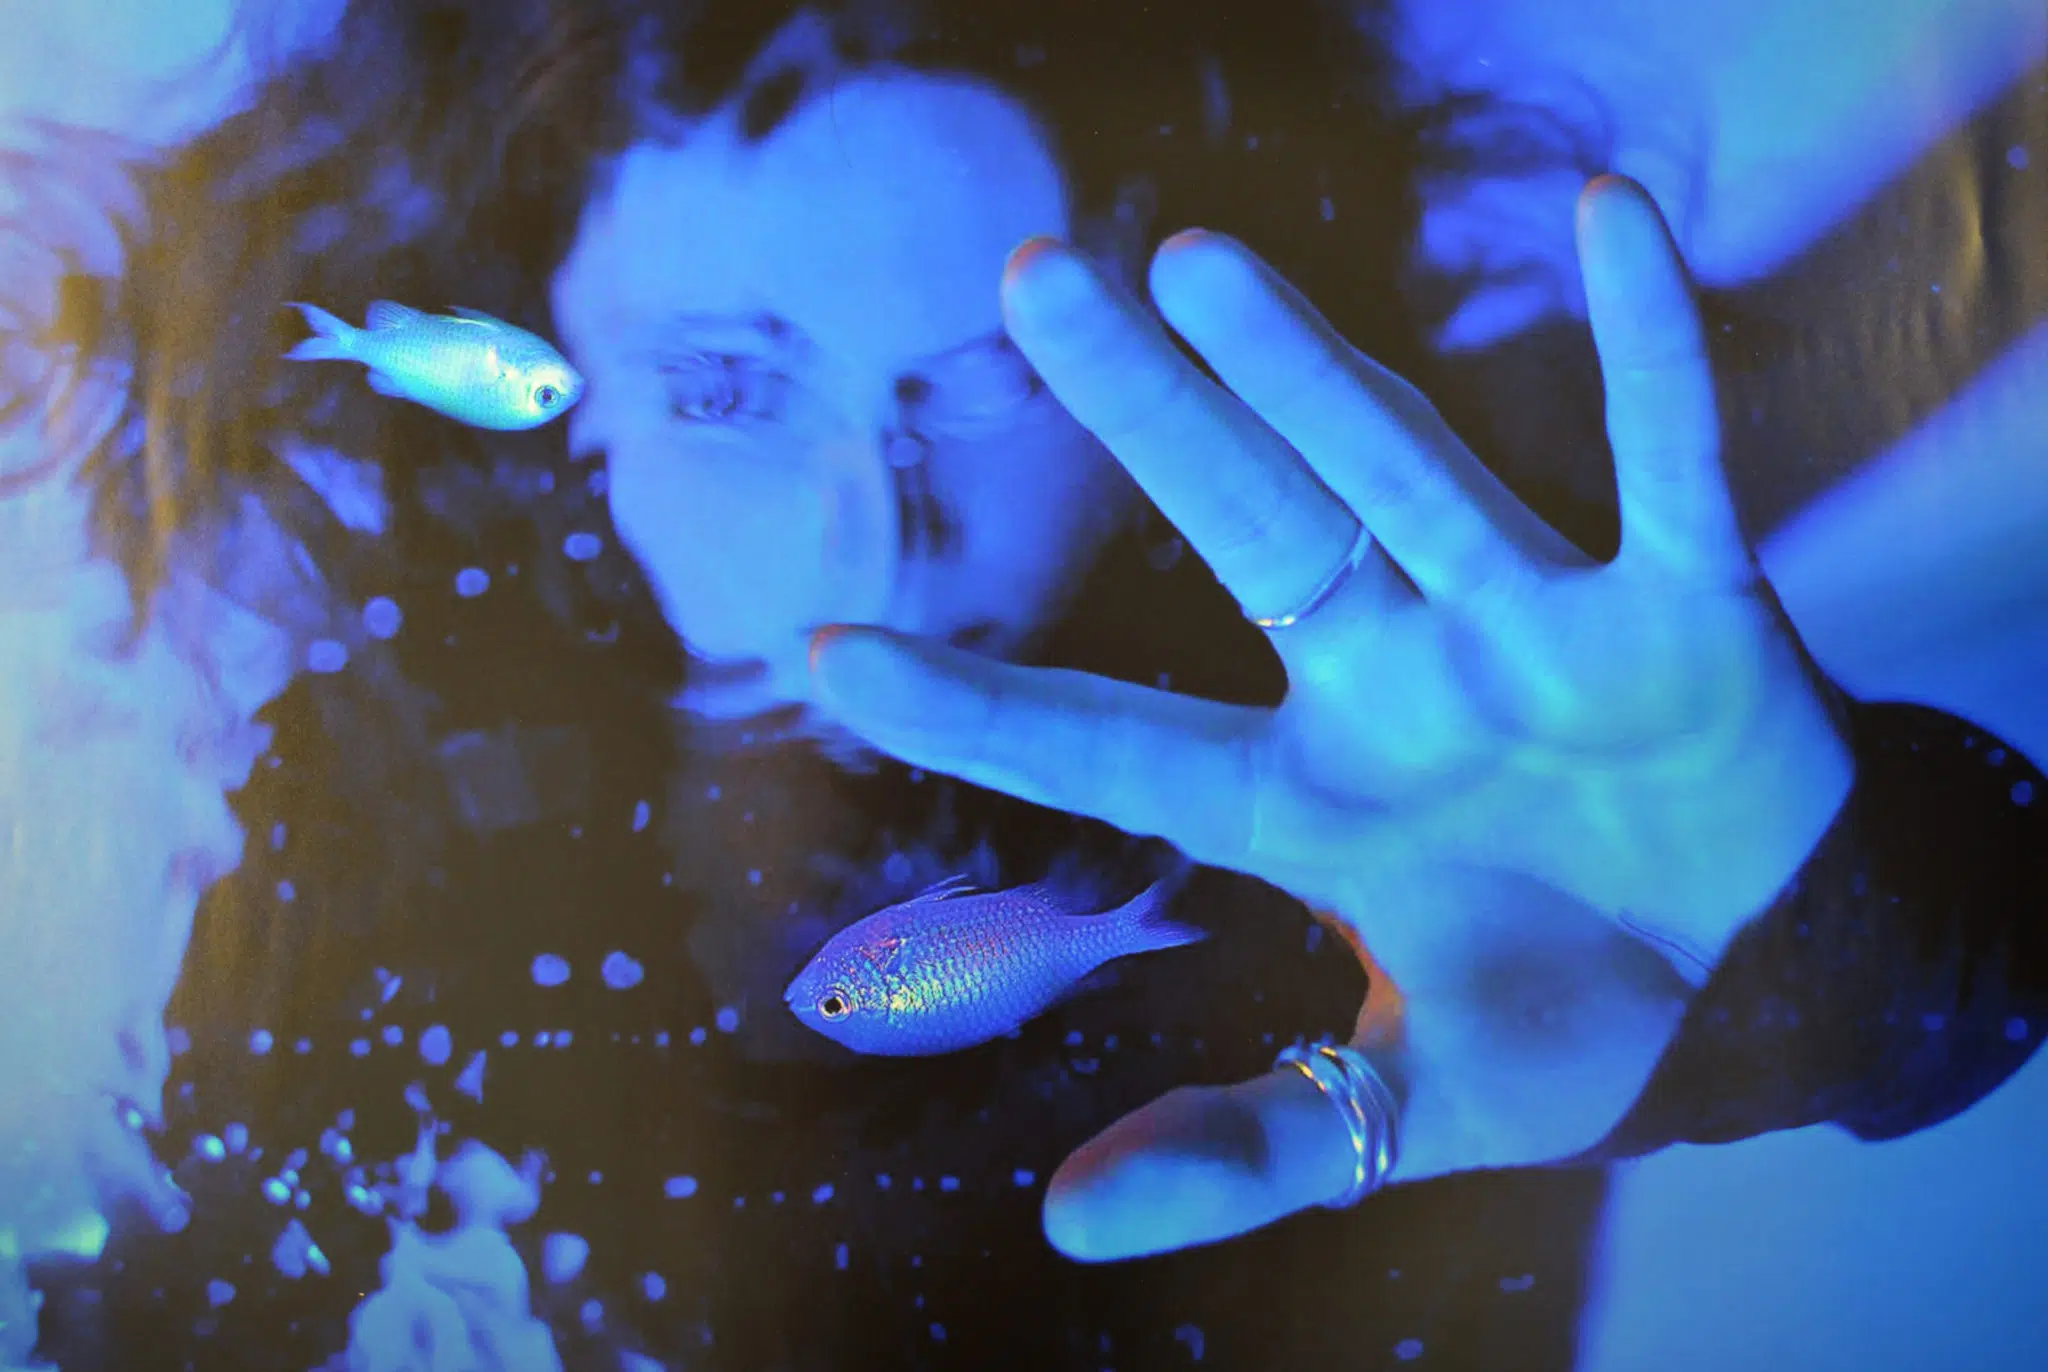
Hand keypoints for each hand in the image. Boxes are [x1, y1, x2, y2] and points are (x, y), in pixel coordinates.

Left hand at [808, 177, 1852, 1255]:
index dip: (981, 709)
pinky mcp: (1680, 609)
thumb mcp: (1408, 1103)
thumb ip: (1251, 1148)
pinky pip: (1670, 462)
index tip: (827, 651)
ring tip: (1197, 263)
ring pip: (1401, 472)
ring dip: (1308, 371)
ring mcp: (1528, 630)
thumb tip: (1064, 1221)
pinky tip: (1615, 221)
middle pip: (1245, 526)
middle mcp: (1393, 681)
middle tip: (1032, 284)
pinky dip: (1653, 352)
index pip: (1114, 746)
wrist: (1765, 984)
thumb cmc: (1574, 1027)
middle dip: (1145, 414)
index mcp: (1308, 801)